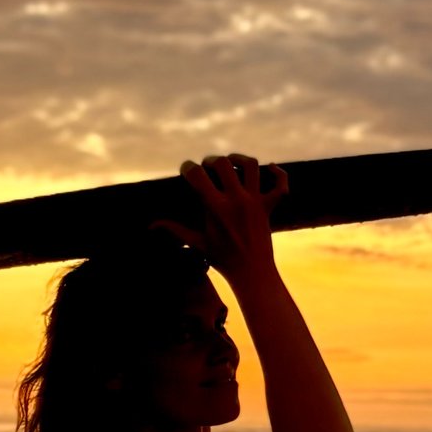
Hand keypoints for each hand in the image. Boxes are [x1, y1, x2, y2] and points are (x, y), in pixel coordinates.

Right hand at [152, 153, 287, 287]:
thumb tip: (151, 226)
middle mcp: (237, 200)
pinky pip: (280, 185)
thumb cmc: (222, 259)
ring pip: (252, 165)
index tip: (185, 170)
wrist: (252, 273)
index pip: (198, 175)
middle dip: (211, 160)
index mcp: (216, 208)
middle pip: (224, 163)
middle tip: (207, 167)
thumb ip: (174, 230)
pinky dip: (278, 173)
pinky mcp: (269, 207)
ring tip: (232, 161)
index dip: (188, 167)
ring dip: (240, 158)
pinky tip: (269, 168)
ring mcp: (255, 202)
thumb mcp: (196, 243)